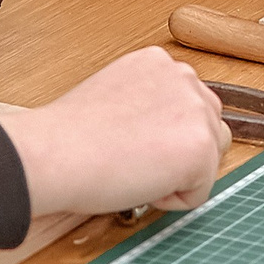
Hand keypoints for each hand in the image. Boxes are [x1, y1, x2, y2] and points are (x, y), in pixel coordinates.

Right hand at [1, 46, 232, 215]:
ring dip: (179, 175)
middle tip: (133, 162)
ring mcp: (196, 110)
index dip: (159, 136)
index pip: (186, 106)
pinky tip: (138, 183)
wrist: (54, 153)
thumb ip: (147, 104)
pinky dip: (173, 201)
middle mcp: (183, 77)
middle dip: (179, 153)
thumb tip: (163, 134)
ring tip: (135, 171)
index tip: (130, 143)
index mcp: (159, 62)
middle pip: (207, 128)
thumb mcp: (114, 96)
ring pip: (209, 159)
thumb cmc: (69, 136)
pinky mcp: (200, 146)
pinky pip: (200, 192)